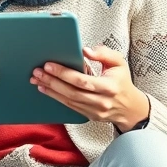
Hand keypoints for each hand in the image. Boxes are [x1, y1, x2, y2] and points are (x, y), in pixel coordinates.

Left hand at [31, 46, 149, 132]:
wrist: (130, 107)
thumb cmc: (122, 81)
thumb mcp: (119, 62)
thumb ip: (104, 53)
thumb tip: (85, 50)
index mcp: (109, 87)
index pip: (82, 80)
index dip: (64, 73)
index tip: (49, 65)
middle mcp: (101, 101)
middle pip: (72, 92)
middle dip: (52, 81)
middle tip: (37, 72)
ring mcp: (94, 111)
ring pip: (68, 101)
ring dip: (50, 90)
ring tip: (37, 80)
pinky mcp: (89, 116)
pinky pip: (70, 107)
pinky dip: (56, 98)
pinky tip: (46, 89)